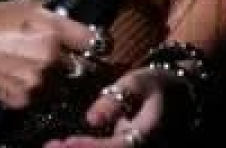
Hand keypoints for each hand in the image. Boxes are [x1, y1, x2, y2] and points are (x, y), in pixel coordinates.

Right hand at [0, 0, 96, 108]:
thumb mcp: (25, 5)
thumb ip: (54, 16)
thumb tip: (75, 23)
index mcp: (52, 28)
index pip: (97, 41)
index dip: (99, 43)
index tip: (95, 46)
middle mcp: (50, 56)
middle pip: (85, 69)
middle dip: (79, 66)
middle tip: (69, 61)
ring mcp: (38, 82)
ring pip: (65, 87)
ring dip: (59, 82)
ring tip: (41, 70)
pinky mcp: (24, 101)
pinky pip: (44, 100)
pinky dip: (39, 93)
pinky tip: (24, 80)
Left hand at [42, 64, 196, 146]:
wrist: (176, 92)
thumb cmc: (155, 84)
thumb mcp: (138, 82)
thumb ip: (116, 98)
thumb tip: (91, 119)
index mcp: (144, 137)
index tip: (66, 143)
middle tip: (49, 147)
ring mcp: (130, 147)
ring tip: (49, 147)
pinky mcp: (122, 146)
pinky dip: (82, 147)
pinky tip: (62, 145)